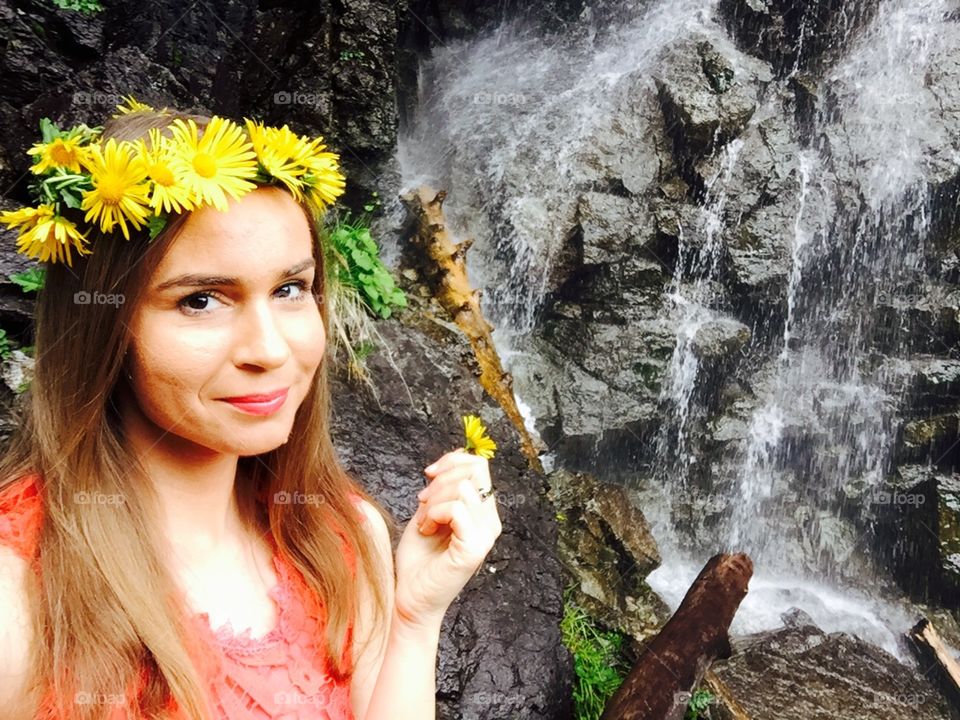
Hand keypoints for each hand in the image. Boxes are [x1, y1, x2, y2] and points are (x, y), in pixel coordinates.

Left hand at [393, 448, 502, 626]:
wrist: (410, 599)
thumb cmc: (418, 560)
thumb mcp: (429, 511)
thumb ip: (443, 488)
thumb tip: (456, 456)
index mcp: (482, 512)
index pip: (480, 466)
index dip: (452, 461)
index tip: (429, 474)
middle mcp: (490, 522)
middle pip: (475, 470)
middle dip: (441, 478)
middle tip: (422, 501)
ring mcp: (485, 535)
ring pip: (463, 488)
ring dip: (433, 500)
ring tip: (424, 520)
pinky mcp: (474, 548)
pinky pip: (457, 509)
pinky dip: (434, 513)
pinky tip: (426, 529)